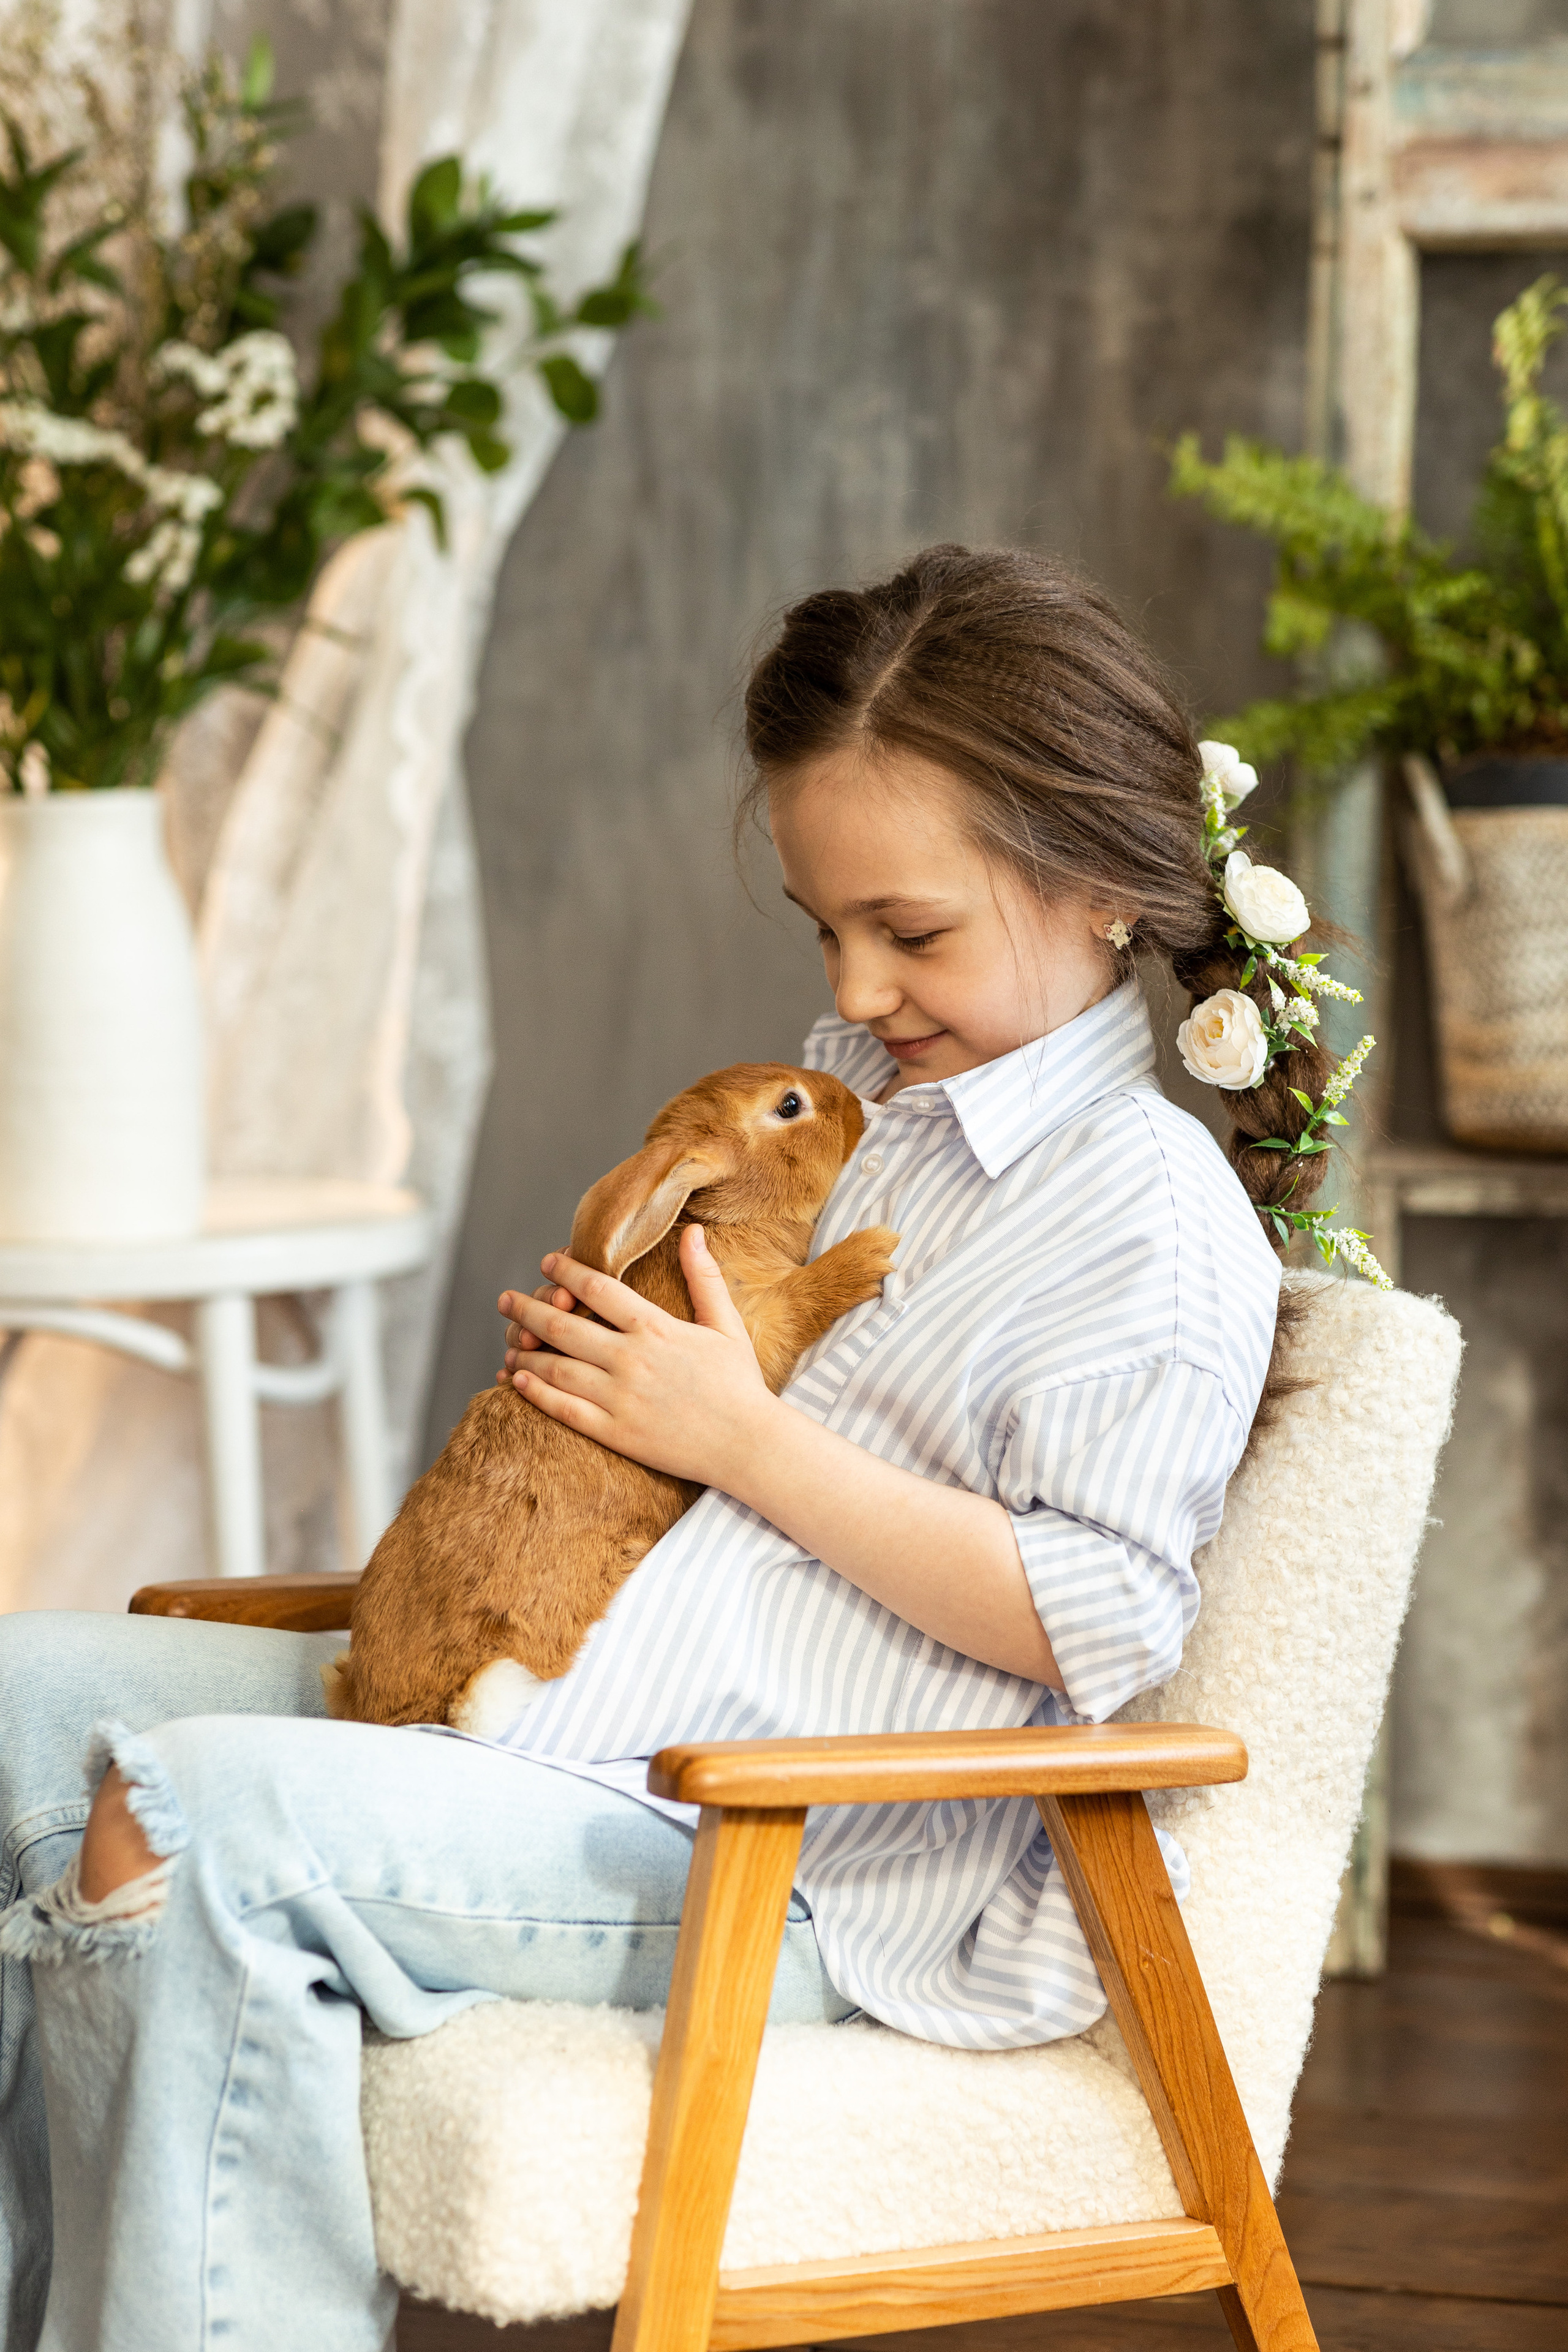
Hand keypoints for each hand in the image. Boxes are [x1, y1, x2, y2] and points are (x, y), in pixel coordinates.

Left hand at [497, 1225, 776, 1488]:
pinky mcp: (616, 1433)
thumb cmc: (740, 1384)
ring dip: (524, 1351)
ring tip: (507, 1340)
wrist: (749, 1445)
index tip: (547, 1263)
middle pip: (564, 1326)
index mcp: (656, 1328)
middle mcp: (631, 1359)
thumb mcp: (726, 1324)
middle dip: (528, 1309)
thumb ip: (704, 1277)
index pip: (597, 1288)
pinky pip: (564, 1409)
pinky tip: (517, 1379)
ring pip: (556, 1368)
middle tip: (506, 1299)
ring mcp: (620, 1398)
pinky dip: (535, 1392)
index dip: (565, 1272)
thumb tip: (693, 1232)